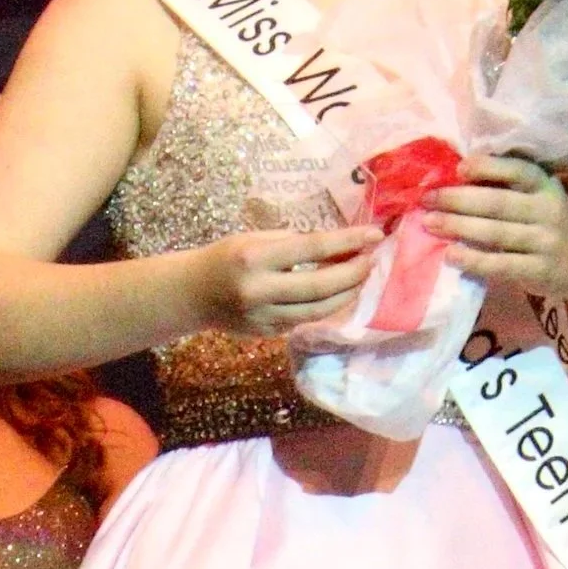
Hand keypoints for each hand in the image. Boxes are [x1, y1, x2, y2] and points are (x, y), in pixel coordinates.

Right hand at [191, 226, 380, 335]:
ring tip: (362, 278)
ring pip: (318, 310)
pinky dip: (327, 307)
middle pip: (321, 286)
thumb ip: (292, 244)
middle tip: (373, 261)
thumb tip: (339, 248)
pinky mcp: (267, 333)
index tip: (375, 235)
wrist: (192, 294)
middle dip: (353, 274)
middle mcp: (260, 290)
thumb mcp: (254, 238)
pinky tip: (339, 294)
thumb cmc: (226, 257)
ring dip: (347, 294)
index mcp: (255, 258)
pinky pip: (305, 319)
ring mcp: (263, 317)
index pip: (312, 247)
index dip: (348, 242)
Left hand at [427, 155, 567, 296]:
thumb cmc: (550, 222)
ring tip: (429, 223)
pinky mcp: (539, 271)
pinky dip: (473, 260)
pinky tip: (451, 255)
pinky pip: (500, 265)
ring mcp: (544, 242)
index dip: (488, 167)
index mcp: (545, 187)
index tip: (459, 168)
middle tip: (427, 199)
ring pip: (495, 233)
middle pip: (497, 203)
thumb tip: (455, 180)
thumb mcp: (540, 197)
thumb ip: (509, 188)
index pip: (518, 171)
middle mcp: (547, 211)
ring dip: (458, 227)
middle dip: (458, 199)